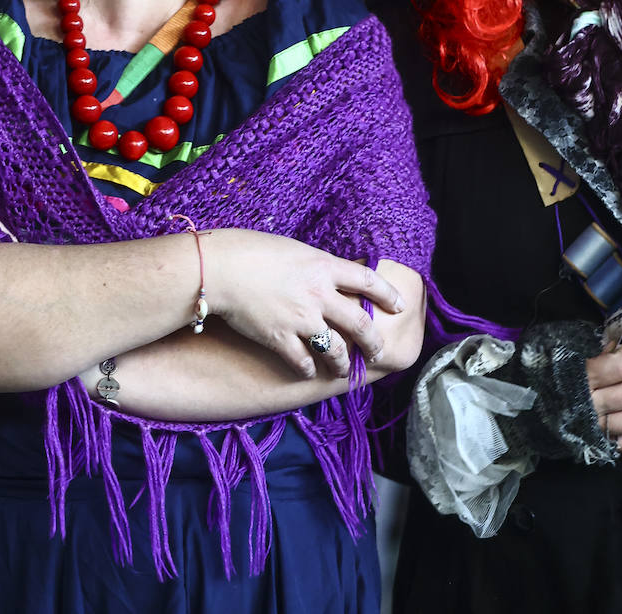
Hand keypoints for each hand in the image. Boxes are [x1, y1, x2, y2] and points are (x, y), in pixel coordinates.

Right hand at [206, 229, 405, 378]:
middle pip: (360, 323)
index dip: (388, 295)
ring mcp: (301, 319)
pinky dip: (307, 369)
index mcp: (324, 266)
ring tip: (344, 369)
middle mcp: (319, 294)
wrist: (221, 268)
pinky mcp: (280, 338)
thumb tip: (330, 272)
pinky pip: (302, 362)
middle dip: (374, 341)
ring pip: (335, 349)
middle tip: (379, 351)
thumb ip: (316, 265)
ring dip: (342, 362)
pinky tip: (308, 371)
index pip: (369, 281)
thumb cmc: (253, 251)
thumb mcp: (295, 250)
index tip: (400, 305)